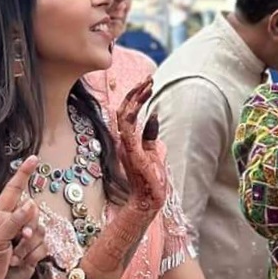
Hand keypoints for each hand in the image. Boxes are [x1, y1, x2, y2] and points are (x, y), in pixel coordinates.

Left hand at [0, 157, 46, 278]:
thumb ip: (15, 222)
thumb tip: (32, 203)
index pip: (13, 191)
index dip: (23, 175)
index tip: (34, 158)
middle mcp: (12, 225)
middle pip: (33, 214)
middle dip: (28, 228)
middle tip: (16, 242)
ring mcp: (23, 240)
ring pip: (42, 230)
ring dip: (29, 246)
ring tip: (15, 258)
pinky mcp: (33, 254)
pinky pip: (44, 247)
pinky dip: (34, 256)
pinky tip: (22, 264)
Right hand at [117, 80, 168, 215]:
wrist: (149, 200)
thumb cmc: (151, 179)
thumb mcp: (154, 151)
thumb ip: (151, 134)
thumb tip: (154, 114)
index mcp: (127, 140)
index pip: (128, 113)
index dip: (135, 96)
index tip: (148, 83)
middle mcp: (123, 141)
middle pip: (124, 110)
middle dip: (135, 92)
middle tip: (149, 78)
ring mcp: (125, 146)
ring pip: (124, 116)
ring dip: (136, 99)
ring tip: (148, 85)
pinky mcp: (131, 152)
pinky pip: (128, 129)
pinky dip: (134, 114)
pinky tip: (146, 102)